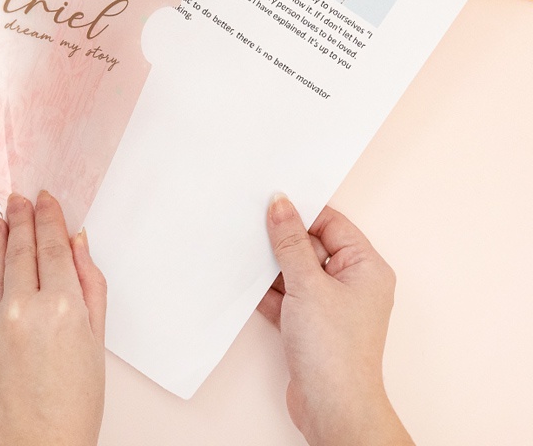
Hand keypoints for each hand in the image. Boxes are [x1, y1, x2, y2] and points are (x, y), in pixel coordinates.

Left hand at [0, 191, 106, 445]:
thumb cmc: (78, 399)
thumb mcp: (97, 338)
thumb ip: (90, 283)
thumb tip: (78, 241)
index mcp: (63, 308)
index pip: (54, 247)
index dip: (50, 219)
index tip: (46, 199)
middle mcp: (24, 309)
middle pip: (23, 251)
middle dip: (23, 219)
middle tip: (20, 197)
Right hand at [259, 195, 413, 445]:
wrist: (331, 408)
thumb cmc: (334, 350)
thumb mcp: (307, 283)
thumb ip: (289, 241)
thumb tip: (280, 203)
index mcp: (365, 266)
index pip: (331, 223)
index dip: (302, 212)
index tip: (272, 202)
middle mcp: (352, 283)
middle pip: (313, 245)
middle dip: (283, 239)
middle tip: (253, 224)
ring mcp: (331, 305)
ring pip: (297, 271)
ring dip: (273, 266)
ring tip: (246, 252)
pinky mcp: (312, 325)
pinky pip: (288, 295)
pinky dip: (269, 291)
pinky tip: (248, 284)